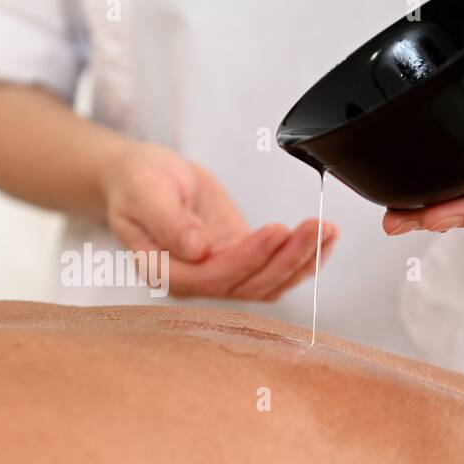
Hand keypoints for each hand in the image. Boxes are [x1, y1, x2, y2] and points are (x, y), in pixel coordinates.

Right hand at [103, 141, 336, 300]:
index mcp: (166, 271)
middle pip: (249, 285)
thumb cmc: (137, 183)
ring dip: (301, 260)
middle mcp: (196, 281)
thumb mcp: (146, 192)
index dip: (248, 258)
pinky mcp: (240, 259)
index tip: (275, 231)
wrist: (142, 177)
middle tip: (314, 228)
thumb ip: (168, 222)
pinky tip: (324, 239)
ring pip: (268, 282)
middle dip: (286, 259)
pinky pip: (276, 269)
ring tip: (326, 230)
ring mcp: (221, 272)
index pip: (214, 277)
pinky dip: (303, 258)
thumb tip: (198, 250)